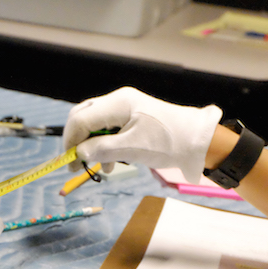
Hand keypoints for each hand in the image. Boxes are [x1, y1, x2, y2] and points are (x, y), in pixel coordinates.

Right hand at [63, 87, 221, 182]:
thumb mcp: (133, 149)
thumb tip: (78, 154)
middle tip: (75, 163)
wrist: (198, 141)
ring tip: (96, 167)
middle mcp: (117, 101)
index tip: (69, 161)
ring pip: (93, 124)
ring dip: (90, 145)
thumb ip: (102, 149)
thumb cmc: (168, 142)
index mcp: (118, 104)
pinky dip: (102, 145)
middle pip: (83, 117)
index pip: (81, 119)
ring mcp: (123, 108)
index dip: (71, 140)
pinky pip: (106, 129)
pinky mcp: (129, 118)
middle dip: (76, 141)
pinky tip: (110, 163)